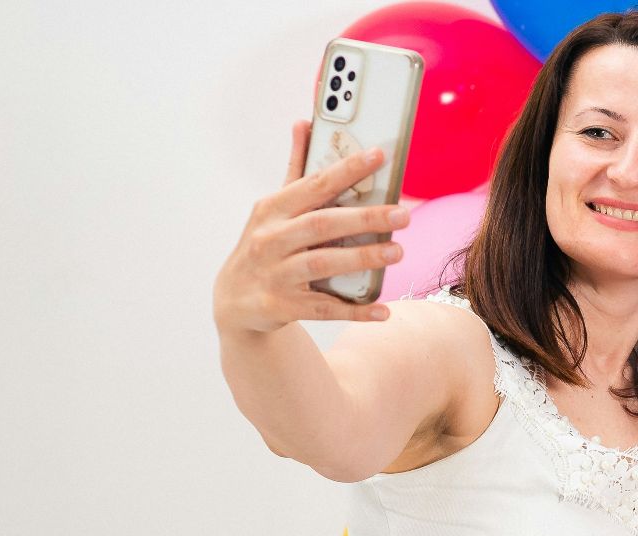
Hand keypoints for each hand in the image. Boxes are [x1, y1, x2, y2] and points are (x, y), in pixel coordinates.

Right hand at [213, 121, 410, 333]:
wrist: (234, 301)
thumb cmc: (263, 244)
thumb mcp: (272, 208)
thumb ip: (295, 169)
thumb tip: (303, 123)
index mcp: (272, 209)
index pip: (314, 184)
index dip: (346, 169)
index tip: (379, 156)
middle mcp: (270, 239)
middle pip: (322, 224)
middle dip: (365, 217)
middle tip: (403, 215)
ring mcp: (275, 274)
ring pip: (323, 264)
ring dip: (363, 259)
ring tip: (397, 251)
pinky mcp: (281, 306)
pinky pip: (324, 308)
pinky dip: (355, 310)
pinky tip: (383, 310)